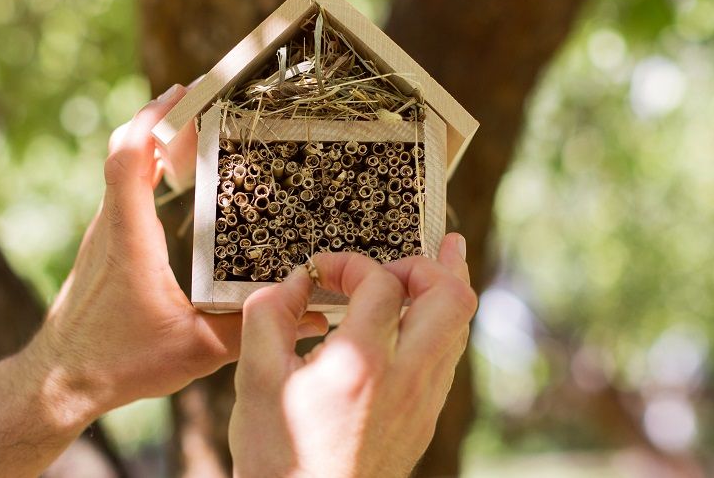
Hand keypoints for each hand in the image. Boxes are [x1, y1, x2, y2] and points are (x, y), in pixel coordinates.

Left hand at [21, 85, 328, 420]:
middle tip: (197, 99)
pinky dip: (145, 170)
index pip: (129, 158)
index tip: (181, 93)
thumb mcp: (196, 352)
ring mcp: (102, 236)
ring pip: (120, 170)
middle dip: (159, 118)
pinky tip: (173, 179)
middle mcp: (111, 227)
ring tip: (192, 130)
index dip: (152, 118)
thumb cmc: (118, 365)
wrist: (60, 383)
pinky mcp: (102, 249)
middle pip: (125, 150)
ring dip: (151, 143)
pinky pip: (122, 192)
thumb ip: (250, 331)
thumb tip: (309, 318)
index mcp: (131, 239)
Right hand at [230, 237, 476, 477]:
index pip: (381, 283)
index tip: (321, 271)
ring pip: (459, 327)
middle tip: (400, 256)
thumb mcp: (254, 379)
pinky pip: (446, 356)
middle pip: (453, 297)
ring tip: (441, 258)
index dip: (350, 262)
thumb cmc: (277, 458)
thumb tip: (296, 279)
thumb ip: (270, 314)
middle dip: (428, 264)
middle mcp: (406, 379)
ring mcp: (423, 402)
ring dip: (443, 289)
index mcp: (361, 364)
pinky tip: (417, 318)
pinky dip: (436, 324)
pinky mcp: (424, 419)